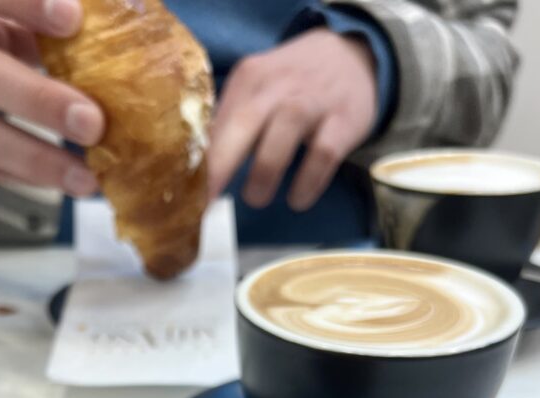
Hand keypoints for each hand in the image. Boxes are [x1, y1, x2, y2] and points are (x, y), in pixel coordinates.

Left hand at [208, 29, 377, 211]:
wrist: (353, 55)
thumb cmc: (293, 86)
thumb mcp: (258, 91)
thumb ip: (231, 124)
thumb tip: (199, 171)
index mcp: (249, 79)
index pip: (216, 122)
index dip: (200, 162)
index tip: (186, 196)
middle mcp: (278, 86)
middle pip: (243, 123)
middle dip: (222, 166)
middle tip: (210, 201)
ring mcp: (312, 102)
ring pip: (282, 135)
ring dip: (264, 174)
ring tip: (256, 198)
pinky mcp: (343, 121)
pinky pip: (322, 155)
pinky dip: (307, 183)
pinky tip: (298, 199)